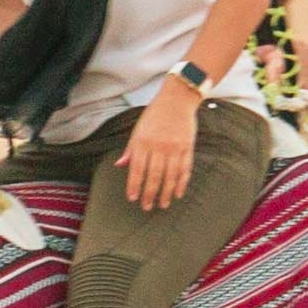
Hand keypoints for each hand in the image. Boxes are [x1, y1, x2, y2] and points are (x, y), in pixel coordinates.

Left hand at [127, 89, 202, 208]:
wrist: (177, 100)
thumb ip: (130, 149)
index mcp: (143, 142)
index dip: (134, 185)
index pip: (137, 169)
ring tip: (163, 204)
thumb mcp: (137, 130)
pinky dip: (182, 183)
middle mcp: (158, 146)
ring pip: (170, 176)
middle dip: (150, 194)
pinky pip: (185, 169)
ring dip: (166, 192)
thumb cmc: (155, 115)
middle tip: (147, 207)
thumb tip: (119, 165)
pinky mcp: (187, 147)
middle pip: (154, 175)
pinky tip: (178, 193)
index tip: (133, 198)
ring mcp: (174, 148)